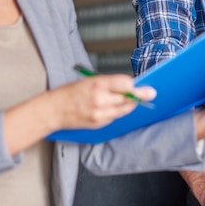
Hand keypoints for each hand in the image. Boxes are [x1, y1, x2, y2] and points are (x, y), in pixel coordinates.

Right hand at [3, 73, 156, 154]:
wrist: (53, 111)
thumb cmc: (69, 92)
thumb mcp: (88, 81)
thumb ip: (109, 83)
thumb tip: (128, 84)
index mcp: (97, 85)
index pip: (124, 84)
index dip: (134, 85)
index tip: (143, 84)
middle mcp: (100, 100)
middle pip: (128, 99)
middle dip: (140, 95)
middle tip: (151, 93)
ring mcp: (100, 114)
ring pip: (124, 110)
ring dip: (130, 104)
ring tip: (133, 99)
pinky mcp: (99, 124)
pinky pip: (115, 117)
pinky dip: (118, 112)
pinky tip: (114, 107)